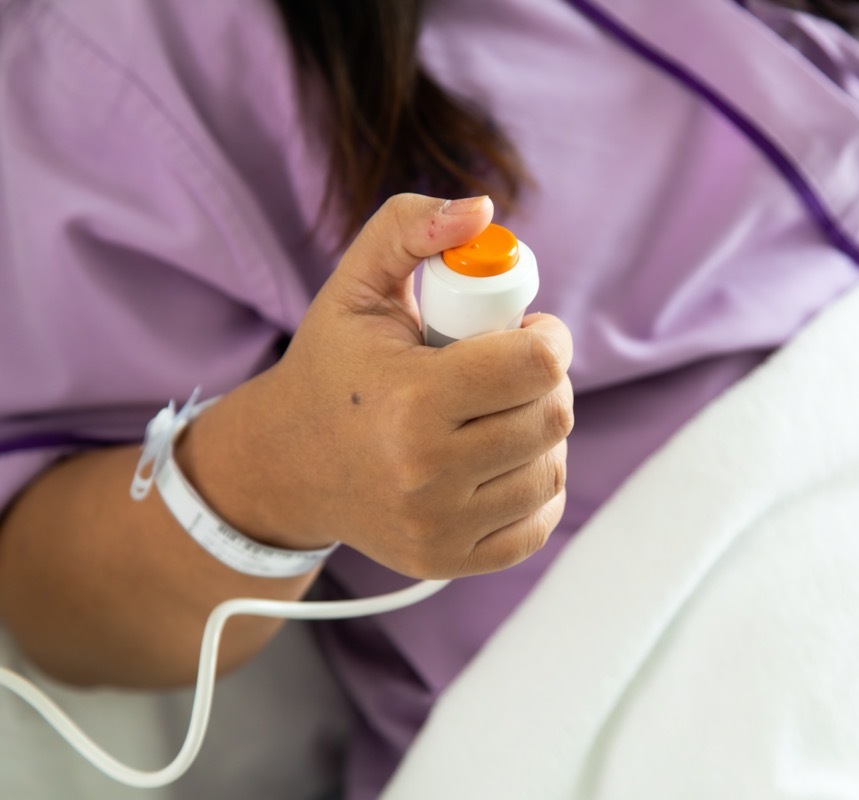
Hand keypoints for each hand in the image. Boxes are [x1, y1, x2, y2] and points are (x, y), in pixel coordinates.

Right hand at [247, 194, 572, 577]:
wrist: (286, 465)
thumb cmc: (333, 368)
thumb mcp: (356, 285)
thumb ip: (410, 228)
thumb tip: (482, 210)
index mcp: (411, 402)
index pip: (537, 366)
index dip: (548, 338)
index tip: (528, 332)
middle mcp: (427, 475)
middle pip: (554, 416)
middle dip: (547, 382)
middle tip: (513, 370)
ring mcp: (440, 528)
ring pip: (552, 468)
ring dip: (542, 433)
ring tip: (500, 414)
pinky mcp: (450, 561)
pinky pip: (539, 522)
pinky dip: (534, 485)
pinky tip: (501, 460)